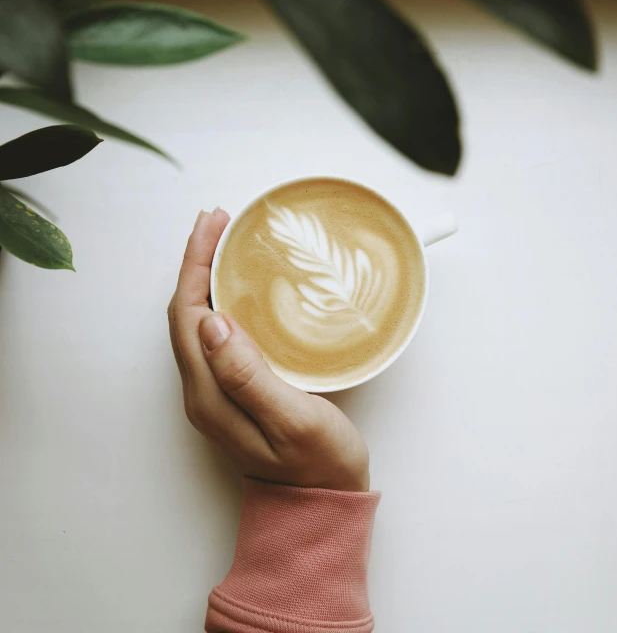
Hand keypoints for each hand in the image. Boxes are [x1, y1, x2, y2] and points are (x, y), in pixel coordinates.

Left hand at [168, 209, 369, 491]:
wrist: (321, 503)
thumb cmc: (318, 464)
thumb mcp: (293, 420)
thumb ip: (249, 376)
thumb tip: (211, 322)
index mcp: (211, 395)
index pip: (187, 315)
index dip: (194, 265)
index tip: (213, 225)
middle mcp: (202, 391)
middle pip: (184, 313)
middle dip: (195, 262)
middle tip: (219, 223)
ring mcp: (215, 392)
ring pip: (197, 322)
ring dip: (204, 279)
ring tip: (225, 243)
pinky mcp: (232, 391)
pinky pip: (214, 335)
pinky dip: (219, 300)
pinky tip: (238, 287)